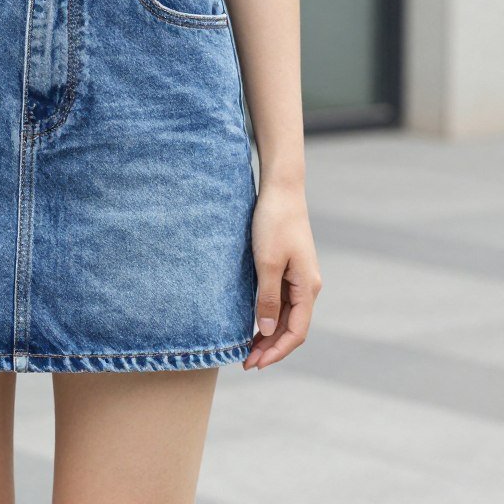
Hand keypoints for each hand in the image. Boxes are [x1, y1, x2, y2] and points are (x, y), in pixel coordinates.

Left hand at [243, 183, 321, 369]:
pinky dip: (269, 317)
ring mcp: (299, 278)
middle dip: (271, 348)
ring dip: (269, 335)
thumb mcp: (267, 263)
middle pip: (292, 327)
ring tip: (247, 350)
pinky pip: (281, 302)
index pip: (296, 332)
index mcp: (308, 287)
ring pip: (287, 316)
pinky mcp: (289, 269)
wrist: (281, 190)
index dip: (277, 351)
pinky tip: (254, 325)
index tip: (255, 364)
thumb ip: (268, 298)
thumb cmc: (274, 223)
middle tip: (246, 363)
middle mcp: (308, 286)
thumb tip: (269, 331)